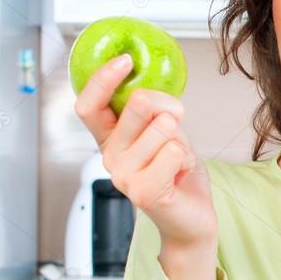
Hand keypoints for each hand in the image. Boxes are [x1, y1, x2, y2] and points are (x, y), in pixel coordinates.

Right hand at [73, 53, 218, 250]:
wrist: (192, 218)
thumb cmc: (177, 172)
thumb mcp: (165, 132)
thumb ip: (154, 113)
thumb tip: (151, 91)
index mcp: (109, 139)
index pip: (88, 105)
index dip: (102, 79)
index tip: (125, 60)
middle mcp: (110, 157)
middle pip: (137, 105)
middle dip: (168, 106)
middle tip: (177, 123)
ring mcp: (123, 176)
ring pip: (162, 127)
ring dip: (181, 139)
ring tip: (177, 160)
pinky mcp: (143, 191)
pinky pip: (174, 151)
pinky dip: (187, 158)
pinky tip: (180, 175)